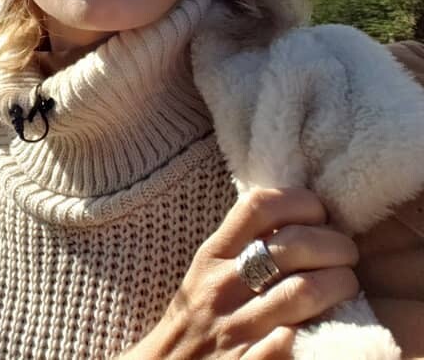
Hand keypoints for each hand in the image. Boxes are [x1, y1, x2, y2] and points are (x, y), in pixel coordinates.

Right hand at [121, 187, 360, 358]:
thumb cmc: (195, 322)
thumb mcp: (205, 274)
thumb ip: (239, 247)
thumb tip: (294, 220)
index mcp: (211, 257)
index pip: (258, 207)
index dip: (301, 203)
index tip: (320, 213)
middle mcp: (222, 288)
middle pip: (292, 246)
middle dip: (336, 245)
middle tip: (346, 254)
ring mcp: (237, 329)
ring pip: (305, 292)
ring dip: (341, 285)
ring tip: (347, 286)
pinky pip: (298, 340)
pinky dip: (322, 329)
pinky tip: (332, 325)